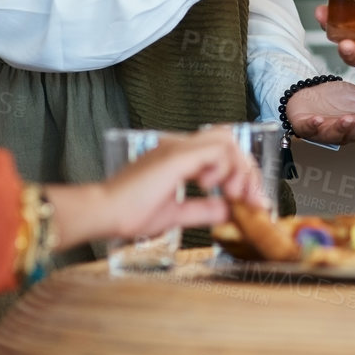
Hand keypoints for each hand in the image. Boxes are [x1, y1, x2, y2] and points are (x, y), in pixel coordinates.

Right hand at [53, 129, 266, 245]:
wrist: (103, 213)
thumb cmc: (128, 214)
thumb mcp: (176, 214)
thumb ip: (203, 209)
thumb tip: (230, 211)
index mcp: (178, 157)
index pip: (221, 150)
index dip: (241, 173)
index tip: (250, 202)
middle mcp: (179, 146)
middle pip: (228, 140)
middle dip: (247, 170)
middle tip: (251, 200)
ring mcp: (177, 148)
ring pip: (226, 141)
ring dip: (239, 169)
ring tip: (233, 194)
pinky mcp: (176, 155)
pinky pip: (215, 150)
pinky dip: (224, 169)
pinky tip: (212, 186)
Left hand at [285, 79, 354, 143]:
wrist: (310, 91)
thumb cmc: (337, 98)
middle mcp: (341, 132)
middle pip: (350, 134)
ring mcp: (323, 130)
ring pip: (332, 133)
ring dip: (339, 128)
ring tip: (345, 120)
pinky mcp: (305, 126)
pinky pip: (309, 129)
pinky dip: (313, 125)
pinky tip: (318, 120)